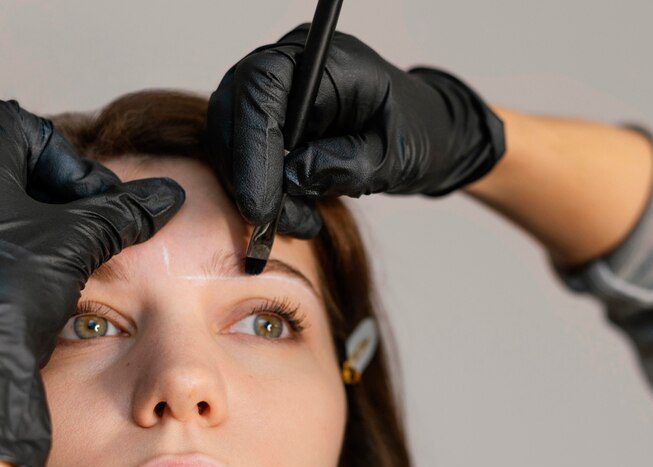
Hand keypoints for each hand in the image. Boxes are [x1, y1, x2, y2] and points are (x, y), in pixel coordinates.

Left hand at [0, 100, 184, 466]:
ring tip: (65, 262)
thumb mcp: (77, 241)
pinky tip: (35, 291)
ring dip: (36, 228)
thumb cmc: (2, 289)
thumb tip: (169, 195)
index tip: (91, 198)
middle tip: (86, 228)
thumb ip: (123, 213)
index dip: (65, 156)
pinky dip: (13, 258)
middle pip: (7, 167)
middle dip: (56, 194)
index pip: (19, 125)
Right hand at [206, 23, 504, 238]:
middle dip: (246, 172)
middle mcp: (292, 65)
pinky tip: (292, 214)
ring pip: (231, 134)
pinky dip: (259, 188)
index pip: (265, 86)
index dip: (254, 145)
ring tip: (298, 221)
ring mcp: (275, 91)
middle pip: (236, 107)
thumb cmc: (415, 135)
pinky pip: (243, 151)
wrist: (422, 134)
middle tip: (272, 221)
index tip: (261, 203)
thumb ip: (347, 164)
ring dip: (252, 186)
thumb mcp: (393, 157)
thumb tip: (292, 177)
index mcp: (327, 59)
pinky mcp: (268, 119)